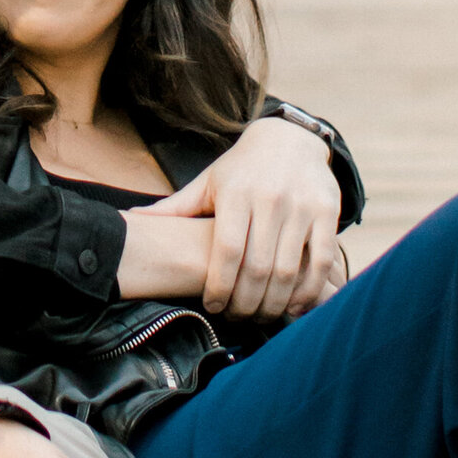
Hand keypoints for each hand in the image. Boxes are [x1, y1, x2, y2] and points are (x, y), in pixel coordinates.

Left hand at [142, 117, 345, 319]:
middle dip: (245, 303)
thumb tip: (129, 219)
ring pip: (289, 270)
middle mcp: (271, 199)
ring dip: (275, 304)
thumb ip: (174, 208)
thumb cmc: (241, 170)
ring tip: (262, 316)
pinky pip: (321, 262)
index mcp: (237, 193)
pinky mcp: (328, 212)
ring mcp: (302, 206)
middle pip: (258, 268)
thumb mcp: (207, 184)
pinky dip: (308, 291)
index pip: (227, 252)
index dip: (219, 287)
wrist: (289, 140)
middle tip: (237, 317)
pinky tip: (294, 306)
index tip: (214, 307)